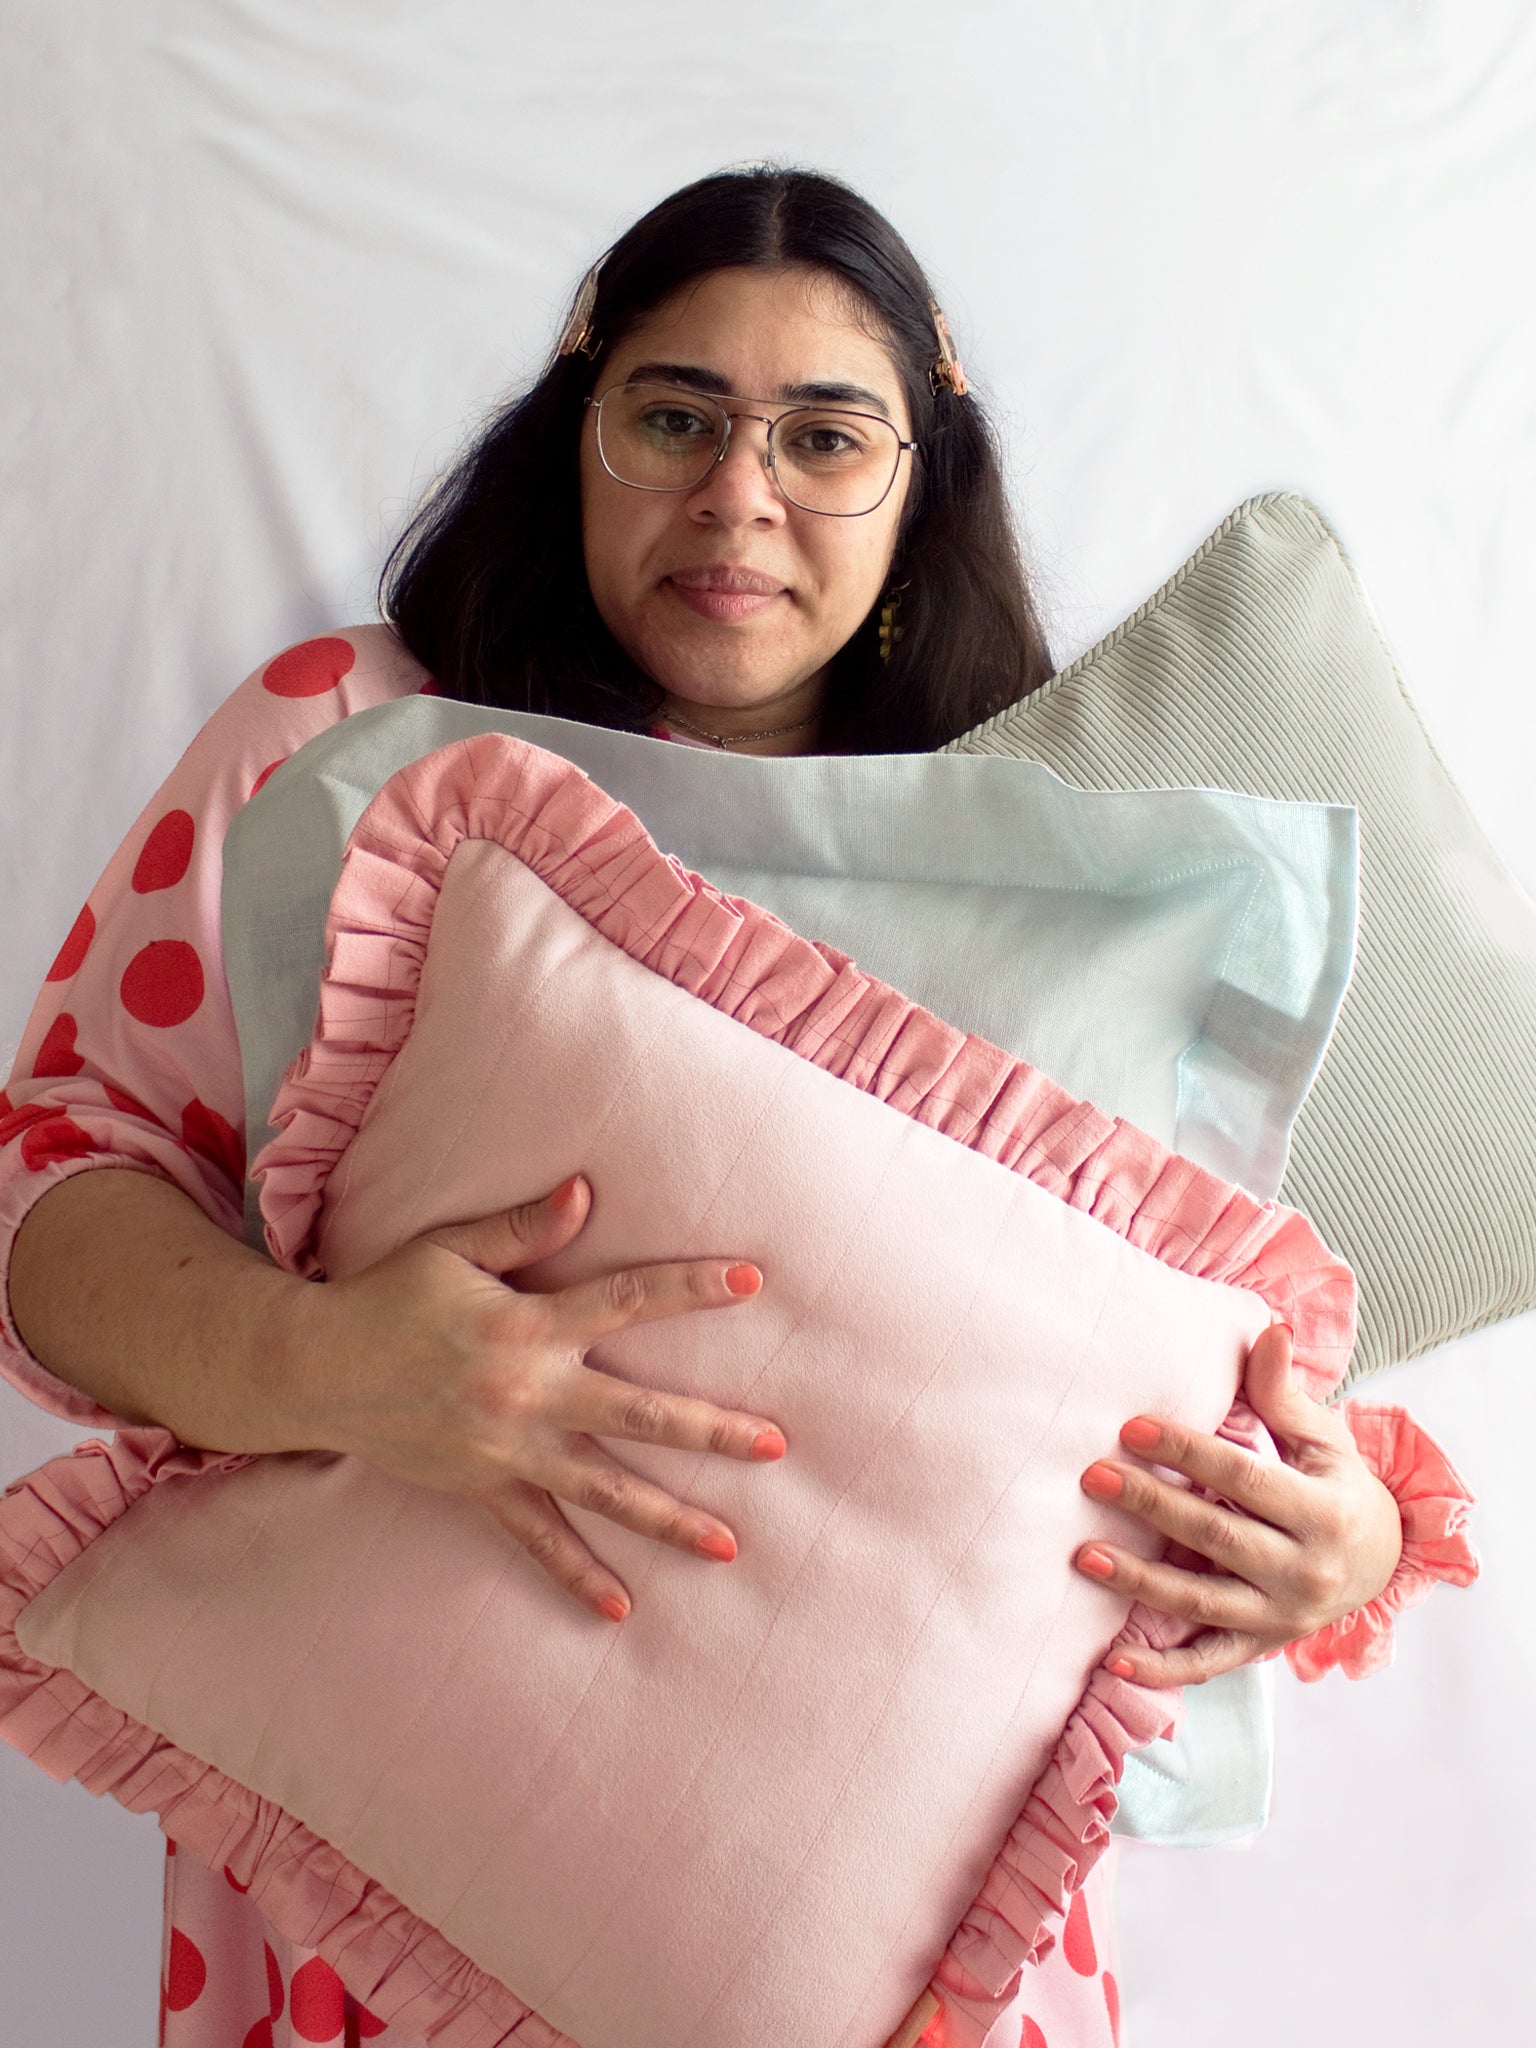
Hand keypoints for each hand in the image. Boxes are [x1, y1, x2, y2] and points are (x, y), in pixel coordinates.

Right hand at [285, 1175, 784, 1623]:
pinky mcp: (483, 1488)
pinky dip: (576, 1573)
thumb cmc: (388, 1296)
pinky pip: (538, 1537)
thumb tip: (585, 1192)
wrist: (313, 1369)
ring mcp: (508, 1450)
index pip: (626, 1301)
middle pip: (638, 1415)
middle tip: (775, 1445)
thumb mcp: (450, 1248)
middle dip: (711, 1431)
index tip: (751, 1282)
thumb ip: (521, 1228)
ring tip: (730, 1546)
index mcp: (529, 1326)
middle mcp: (528, 1393)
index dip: (689, 1289)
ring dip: (669, 1519)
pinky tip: (621, 1606)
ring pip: (604, 1490)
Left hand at [1073, 1324, 1402, 1684]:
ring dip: (1139, 1583)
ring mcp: (1282, 1616)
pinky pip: (1206, 1664)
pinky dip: (1160, 1669)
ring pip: (1202, 1604)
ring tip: (1083, 1554)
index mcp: (1323, 1512)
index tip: (1131, 1428)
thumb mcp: (1323, 1438)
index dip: (1187, 1453)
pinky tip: (1110, 1660)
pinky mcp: (1261, 1647)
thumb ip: (1284, 1394)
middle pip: (1217, 1538)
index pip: (1245, 1479)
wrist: (1380, 1559)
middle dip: (1153, 1506)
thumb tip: (1270, 1331)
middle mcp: (1306, 1571)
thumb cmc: (1336, 1484)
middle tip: (1092, 1475)